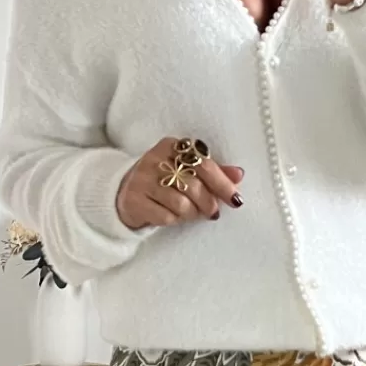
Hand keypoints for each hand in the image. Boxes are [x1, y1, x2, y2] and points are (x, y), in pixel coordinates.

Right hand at [115, 137, 244, 229]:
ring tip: (190, 213)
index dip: (222, 184)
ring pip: (181, 204)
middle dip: (209, 203)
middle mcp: (155, 159)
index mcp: (171, 146)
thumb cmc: (164, 180)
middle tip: (213, 212)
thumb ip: (213, 171)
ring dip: (192, 213)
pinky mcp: (134, 200)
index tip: (235, 200)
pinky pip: (166, 216)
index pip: (204, 164)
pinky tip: (172, 216)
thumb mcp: (187, 170)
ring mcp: (142, 179)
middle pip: (194, 185)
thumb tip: (239, 174)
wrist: (126, 192)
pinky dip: (175, 220)